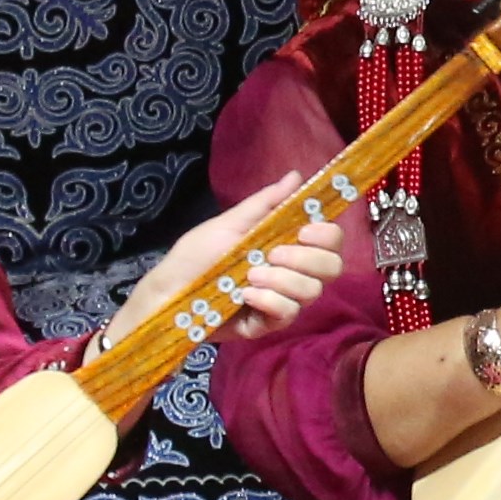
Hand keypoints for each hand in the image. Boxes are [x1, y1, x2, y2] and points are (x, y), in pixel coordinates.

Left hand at [115, 175, 353, 346]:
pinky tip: (246, 295)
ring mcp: (283, 299)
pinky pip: (288, 313)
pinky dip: (270, 301)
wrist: (168, 291)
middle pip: (332, 267)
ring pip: (312, 291)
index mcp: (288, 245)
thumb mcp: (229, 224)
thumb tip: (296, 175)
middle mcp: (293, 273)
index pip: (331, 240)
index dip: (326, 235)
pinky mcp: (268, 324)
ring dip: (282, 280)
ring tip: (249, 276)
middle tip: (273, 255)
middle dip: (306, 259)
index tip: (304, 231)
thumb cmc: (197, 255)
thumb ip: (265, 203)